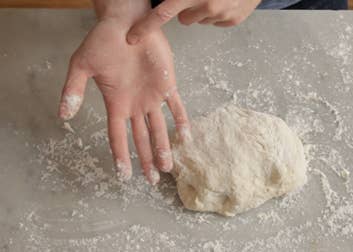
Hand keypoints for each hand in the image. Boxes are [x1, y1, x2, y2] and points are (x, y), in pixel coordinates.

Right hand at [58, 17, 188, 183]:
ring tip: (167, 167)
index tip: (124, 175)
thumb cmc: (102, 41)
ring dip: (164, 147)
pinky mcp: (167, 84)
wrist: (126, 22)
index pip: (118, 135)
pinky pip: (176, 106)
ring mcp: (152, 96)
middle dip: (147, 159)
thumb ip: (73, 89)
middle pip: (141, 138)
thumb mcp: (81, 65)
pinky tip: (185, 137)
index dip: (120, 155)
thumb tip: (62, 115)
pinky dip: (182, 121)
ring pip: (159, 128)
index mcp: (116, 103)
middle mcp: (135, 104)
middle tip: (152, 180)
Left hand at [127, 0, 261, 43]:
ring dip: (202, 10)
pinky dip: (218, 13)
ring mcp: (221, 16)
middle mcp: (205, 7)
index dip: (145, 26)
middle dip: (186, 9)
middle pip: (184, 19)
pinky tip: (225, 0)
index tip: (132, 37)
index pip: (162, 14)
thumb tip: (168, 2)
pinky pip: (216, 22)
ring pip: (200, 20)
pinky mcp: (233, 21)